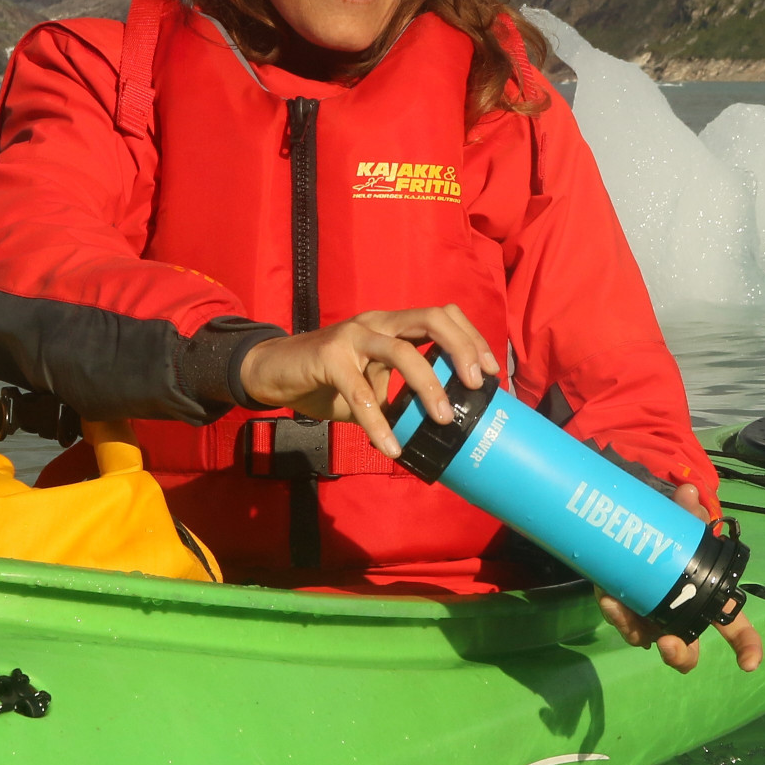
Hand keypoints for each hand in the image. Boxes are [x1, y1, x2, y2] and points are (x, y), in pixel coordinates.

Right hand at [236, 305, 496, 458]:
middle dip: (462, 349)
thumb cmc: (326, 380)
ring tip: (443, 418)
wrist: (272, 373)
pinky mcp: (328, 356)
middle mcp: (377, 321)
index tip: (491, 373)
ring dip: (428, 386)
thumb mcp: (372, 386)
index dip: (471, 339)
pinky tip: (389, 447)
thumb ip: (400, 398)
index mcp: (392, 324)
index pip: (443, 316)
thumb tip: (437, 429)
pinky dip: (379, 423)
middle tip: (477, 384)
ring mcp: (352, 335)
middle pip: (432, 318)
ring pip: (402, 350)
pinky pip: (360, 393)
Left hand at [596, 483, 764, 673]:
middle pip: (686, 652)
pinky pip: (620, 618)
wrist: (636, 531)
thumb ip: (688, 511)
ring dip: (633, 628)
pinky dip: (614, 610)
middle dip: (678, 655)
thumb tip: (687, 492)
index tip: (749, 664)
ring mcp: (651, 617)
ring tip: (620, 608)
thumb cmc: (672, 535)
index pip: (735, 629)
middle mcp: (680, 617)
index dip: (747, 647)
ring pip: (644, 637)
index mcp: (707, 601)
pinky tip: (609, 596)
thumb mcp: (683, 523)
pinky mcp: (624, 609)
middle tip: (668, 644)